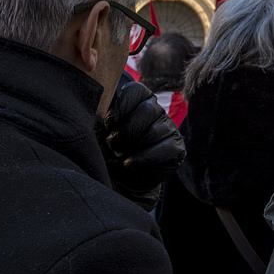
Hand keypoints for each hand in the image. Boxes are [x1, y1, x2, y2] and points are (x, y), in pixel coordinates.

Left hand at [98, 82, 184, 210]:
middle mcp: (156, 112)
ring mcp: (168, 130)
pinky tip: (132, 163)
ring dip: (134, 146)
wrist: (113, 182)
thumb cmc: (103, 151)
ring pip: (156, 130)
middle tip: (115, 145)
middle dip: (126, 131)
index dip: (120, 109)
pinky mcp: (176, 149)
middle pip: (148, 110)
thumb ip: (100, 109)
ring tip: (122, 155)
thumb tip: (97, 94)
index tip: (109, 125)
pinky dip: (146, 158)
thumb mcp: (96, 127)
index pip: (136, 90)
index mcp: (137, 101)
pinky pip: (167, 148)